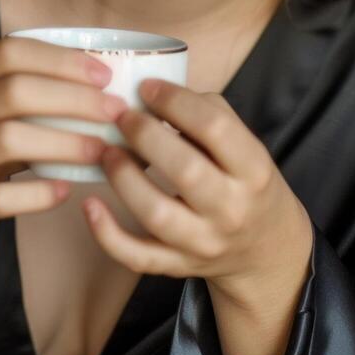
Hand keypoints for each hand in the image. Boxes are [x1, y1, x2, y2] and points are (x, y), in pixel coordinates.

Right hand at [0, 36, 129, 265]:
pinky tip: (66, 190)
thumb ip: (32, 102)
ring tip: (101, 150)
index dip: (60, 60)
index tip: (104, 75)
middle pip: (12, 92)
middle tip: (114, 112)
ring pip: (7, 137)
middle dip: (72, 98)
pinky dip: (38, 192)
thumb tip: (105, 87)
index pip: (8, 54)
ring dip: (64, 141)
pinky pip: (0, 196)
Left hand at [81, 78, 310, 300]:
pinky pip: (137, 256)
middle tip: (120, 116)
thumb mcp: (246, 147)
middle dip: (145, 136)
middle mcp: (232, 209)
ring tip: (105, 152)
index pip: (215, 129)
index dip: (175, 102)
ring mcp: (203, 243)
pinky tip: (89, 205)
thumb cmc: (245, 184)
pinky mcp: (177, 266)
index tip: (147, 88)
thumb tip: (155, 94)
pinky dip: (107, 234)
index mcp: (254, 170)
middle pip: (185, 171)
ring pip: (156, 214)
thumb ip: (208, 115)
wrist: (265, 250)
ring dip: (123, 178)